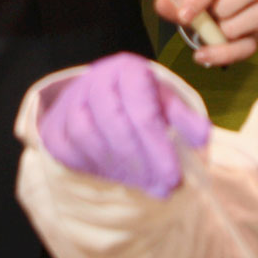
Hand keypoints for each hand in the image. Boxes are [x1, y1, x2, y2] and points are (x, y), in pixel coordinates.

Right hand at [38, 52, 213, 198]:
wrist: (96, 97)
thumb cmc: (138, 101)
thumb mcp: (166, 102)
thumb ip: (184, 118)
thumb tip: (203, 137)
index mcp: (127, 69)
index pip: (141, 109)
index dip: (158, 147)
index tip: (174, 178)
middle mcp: (95, 80)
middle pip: (114, 125)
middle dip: (141, 162)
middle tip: (162, 187)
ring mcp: (70, 101)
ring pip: (88, 137)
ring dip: (119, 167)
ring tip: (144, 183)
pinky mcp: (54, 125)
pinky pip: (69, 150)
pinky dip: (94, 168)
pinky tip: (117, 176)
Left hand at [158, 0, 257, 66]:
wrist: (203, 7)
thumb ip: (170, 0)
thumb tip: (164, 5)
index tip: (184, 15)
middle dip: (224, 7)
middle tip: (205, 18)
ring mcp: (256, 6)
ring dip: (229, 29)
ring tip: (209, 33)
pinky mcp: (256, 31)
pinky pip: (250, 45)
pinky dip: (225, 53)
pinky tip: (204, 54)